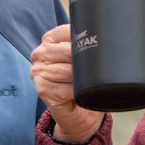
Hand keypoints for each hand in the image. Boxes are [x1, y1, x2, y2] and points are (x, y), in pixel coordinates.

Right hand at [30, 24, 102, 142]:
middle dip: (85, 60)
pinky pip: (66, 88)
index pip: (68, 31)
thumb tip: (106, 34)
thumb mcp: (85, 58)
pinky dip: (78, 92)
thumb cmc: (84, 82)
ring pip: (67, 70)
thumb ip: (88, 43)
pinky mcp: (42, 89)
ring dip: (82, 78)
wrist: (80, 113)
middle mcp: (40, 54)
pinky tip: (81, 93)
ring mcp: (38, 72)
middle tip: (96, 70)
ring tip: (88, 83)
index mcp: (49, 40)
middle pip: (66, 51)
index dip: (85, 38)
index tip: (98, 47)